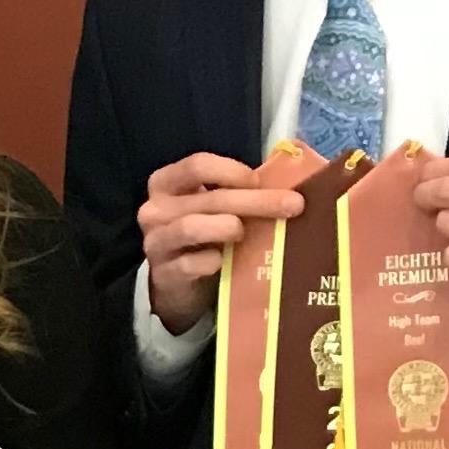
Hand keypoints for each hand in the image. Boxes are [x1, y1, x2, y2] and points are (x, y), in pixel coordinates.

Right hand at [137, 151, 304, 332]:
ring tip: (247, 233)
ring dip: (227, 227)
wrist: (177, 282)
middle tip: (293, 205)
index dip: (232, 171)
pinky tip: (225, 263)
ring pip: (191, 227)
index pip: (197, 165)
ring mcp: (156, 243)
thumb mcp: (213, 206)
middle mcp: (155, 210)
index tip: (259, 181)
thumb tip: (291, 178)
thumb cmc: (202, 235)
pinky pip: (189, 264)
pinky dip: (211, 262)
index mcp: (166, 183)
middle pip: (208, 198)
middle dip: (257, 200)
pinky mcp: (163, 274)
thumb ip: (237, 190)